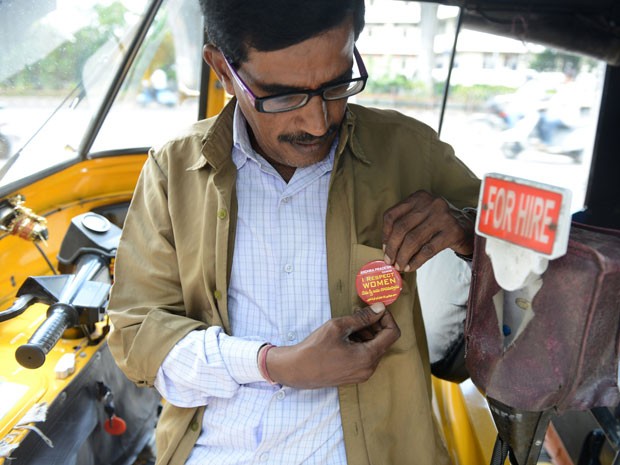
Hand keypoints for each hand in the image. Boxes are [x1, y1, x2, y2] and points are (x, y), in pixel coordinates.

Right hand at [266, 303, 399, 388]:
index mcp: (368, 357)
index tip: (375, 309)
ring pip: (374, 348)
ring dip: (367, 334)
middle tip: (358, 313)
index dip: (387, 318)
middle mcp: (369, 368)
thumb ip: (362, 317)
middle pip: (384, 341)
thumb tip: (380, 308)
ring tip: (348, 325)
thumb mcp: (338, 327)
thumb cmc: (315, 348)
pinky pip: (366, 356)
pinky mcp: (354, 375)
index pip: (392, 333)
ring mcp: (362, 374)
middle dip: (375, 324)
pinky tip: (345, 337)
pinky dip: (361, 344)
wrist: (297, 370)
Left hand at [382, 190, 474, 271]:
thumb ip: (405, 225)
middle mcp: (431, 203)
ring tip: (400, 266)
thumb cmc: (439, 224)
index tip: (384, 248)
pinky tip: (411, 266)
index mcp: (419, 197)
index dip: (385, 234)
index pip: (392, 215)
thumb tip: (387, 248)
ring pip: (413, 240)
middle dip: (392, 248)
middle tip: (390, 261)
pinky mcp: (452, 232)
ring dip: (403, 256)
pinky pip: (427, 250)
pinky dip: (416, 261)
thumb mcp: (422, 217)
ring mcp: (443, 216)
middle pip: (401, 228)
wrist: (469, 228)